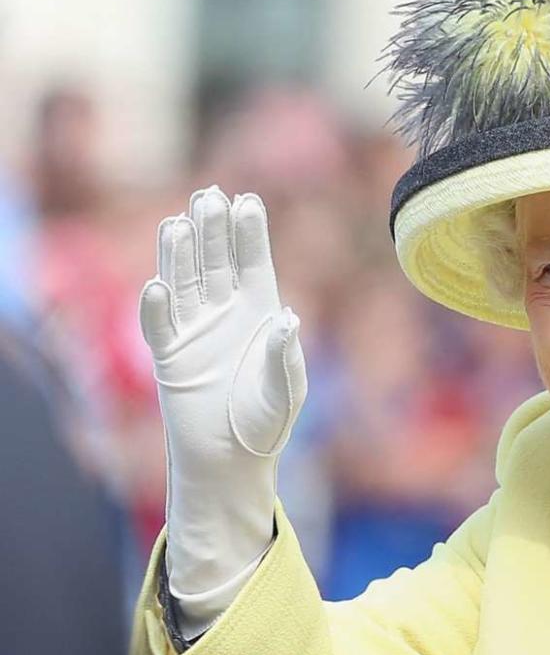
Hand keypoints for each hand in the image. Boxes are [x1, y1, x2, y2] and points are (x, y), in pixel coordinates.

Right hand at [138, 185, 306, 608]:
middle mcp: (225, 312)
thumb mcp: (287, 390)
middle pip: (216, 261)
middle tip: (210, 195)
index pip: (254, 262)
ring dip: (180, 254)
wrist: (234, 459)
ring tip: (180, 222)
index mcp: (261, 312)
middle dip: (214, 229)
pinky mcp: (169, 357)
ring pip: (184, 282)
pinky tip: (157, 284)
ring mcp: (194, 331)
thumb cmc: (268, 421)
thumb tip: (287, 320)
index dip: (250, 233)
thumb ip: (286, 357)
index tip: (248, 200)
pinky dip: (156, 307)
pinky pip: (159, 326)